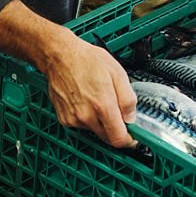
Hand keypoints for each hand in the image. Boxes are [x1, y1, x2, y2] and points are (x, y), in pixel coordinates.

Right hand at [43, 33, 138, 148]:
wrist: (61, 56)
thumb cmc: (88, 60)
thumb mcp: (118, 73)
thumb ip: (127, 99)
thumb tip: (131, 118)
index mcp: (102, 106)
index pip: (118, 139)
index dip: (129, 140)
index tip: (134, 136)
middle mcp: (86, 117)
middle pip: (107, 137)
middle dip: (116, 130)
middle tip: (119, 113)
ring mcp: (73, 119)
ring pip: (95, 131)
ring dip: (102, 123)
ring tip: (99, 99)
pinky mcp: (64, 119)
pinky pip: (82, 126)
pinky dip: (88, 119)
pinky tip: (87, 101)